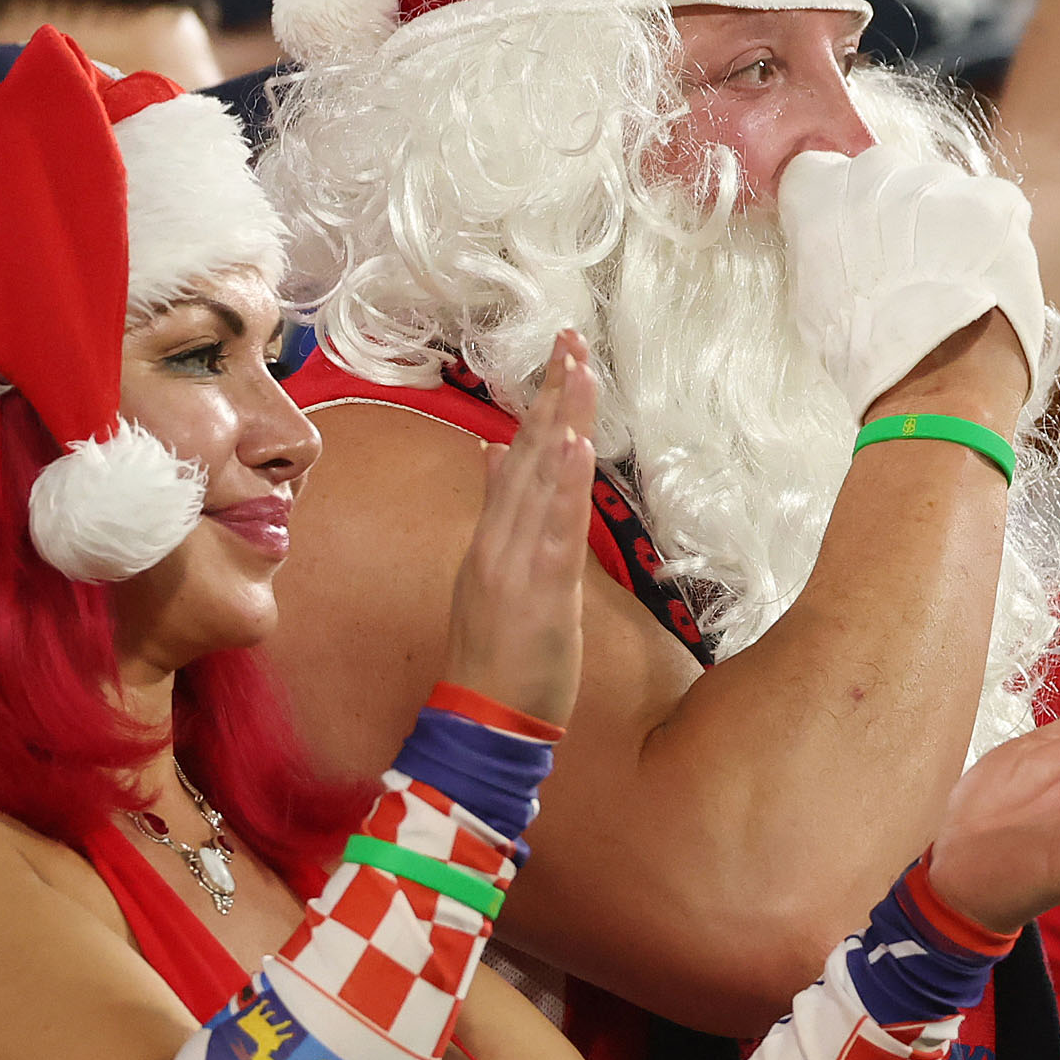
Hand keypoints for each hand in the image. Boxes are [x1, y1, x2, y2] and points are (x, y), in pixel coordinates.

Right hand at [440, 332, 596, 728]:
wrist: (480, 720)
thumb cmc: (492, 655)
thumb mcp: (487, 573)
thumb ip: (494, 509)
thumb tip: (494, 450)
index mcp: (492, 535)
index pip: (521, 456)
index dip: (544, 404)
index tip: (564, 356)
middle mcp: (500, 539)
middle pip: (532, 455)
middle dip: (555, 395)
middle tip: (572, 338)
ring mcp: (518, 562)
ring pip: (544, 481)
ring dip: (564, 422)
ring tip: (579, 369)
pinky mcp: (542, 590)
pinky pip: (556, 530)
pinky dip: (566, 485)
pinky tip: (576, 445)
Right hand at [778, 143, 1049, 422]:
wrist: (933, 369)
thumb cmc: (862, 349)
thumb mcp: (813, 302)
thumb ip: (820, 255)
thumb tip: (830, 250)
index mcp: (821, 194)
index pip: (820, 173)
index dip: (838, 206)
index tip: (850, 235)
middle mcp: (877, 169)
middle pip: (887, 173)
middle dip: (896, 209)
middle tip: (907, 262)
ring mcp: (939, 179)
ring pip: (945, 188)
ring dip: (948, 222)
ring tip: (954, 277)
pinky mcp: (995, 197)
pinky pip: (996, 206)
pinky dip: (996, 236)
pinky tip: (989, 276)